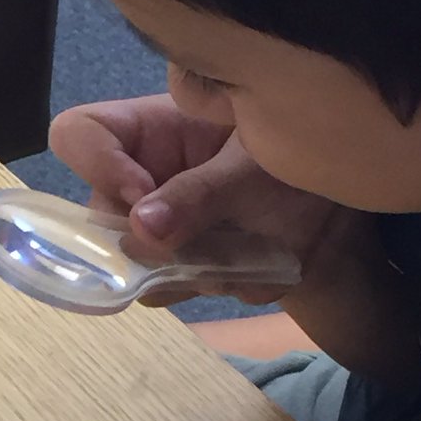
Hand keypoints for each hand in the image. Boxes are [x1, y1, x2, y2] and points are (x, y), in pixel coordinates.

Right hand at [49, 95, 357, 305]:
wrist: (341, 216)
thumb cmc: (300, 163)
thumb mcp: (256, 168)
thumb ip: (201, 194)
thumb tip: (142, 229)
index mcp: (151, 130)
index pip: (79, 135)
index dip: (95, 164)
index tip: (141, 195)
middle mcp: (140, 177)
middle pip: (97, 215)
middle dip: (145, 239)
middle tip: (200, 243)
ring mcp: (153, 225)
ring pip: (129, 263)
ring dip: (183, 268)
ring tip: (242, 252)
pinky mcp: (173, 264)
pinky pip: (162, 290)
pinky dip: (205, 285)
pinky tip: (248, 267)